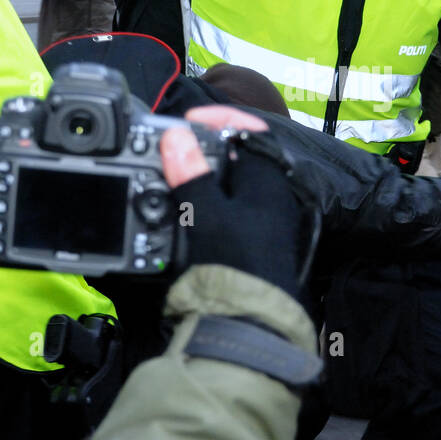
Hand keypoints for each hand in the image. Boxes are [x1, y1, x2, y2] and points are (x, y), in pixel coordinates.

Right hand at [160, 107, 310, 303]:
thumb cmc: (236, 264)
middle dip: (202, 151)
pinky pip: (227, 211)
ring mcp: (263, 220)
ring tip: (169, 179)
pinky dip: (204, 206)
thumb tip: (177, 138)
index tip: (189, 120)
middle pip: (236, 157)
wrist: (251, 322)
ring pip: (229, 186)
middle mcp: (271, 196)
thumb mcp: (206, 213)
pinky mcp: (252, 242)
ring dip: (200, 179)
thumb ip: (191, 173)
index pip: (251, 130)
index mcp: (267, 180)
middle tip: (170, 151)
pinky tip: (183, 214)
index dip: (221, 118)